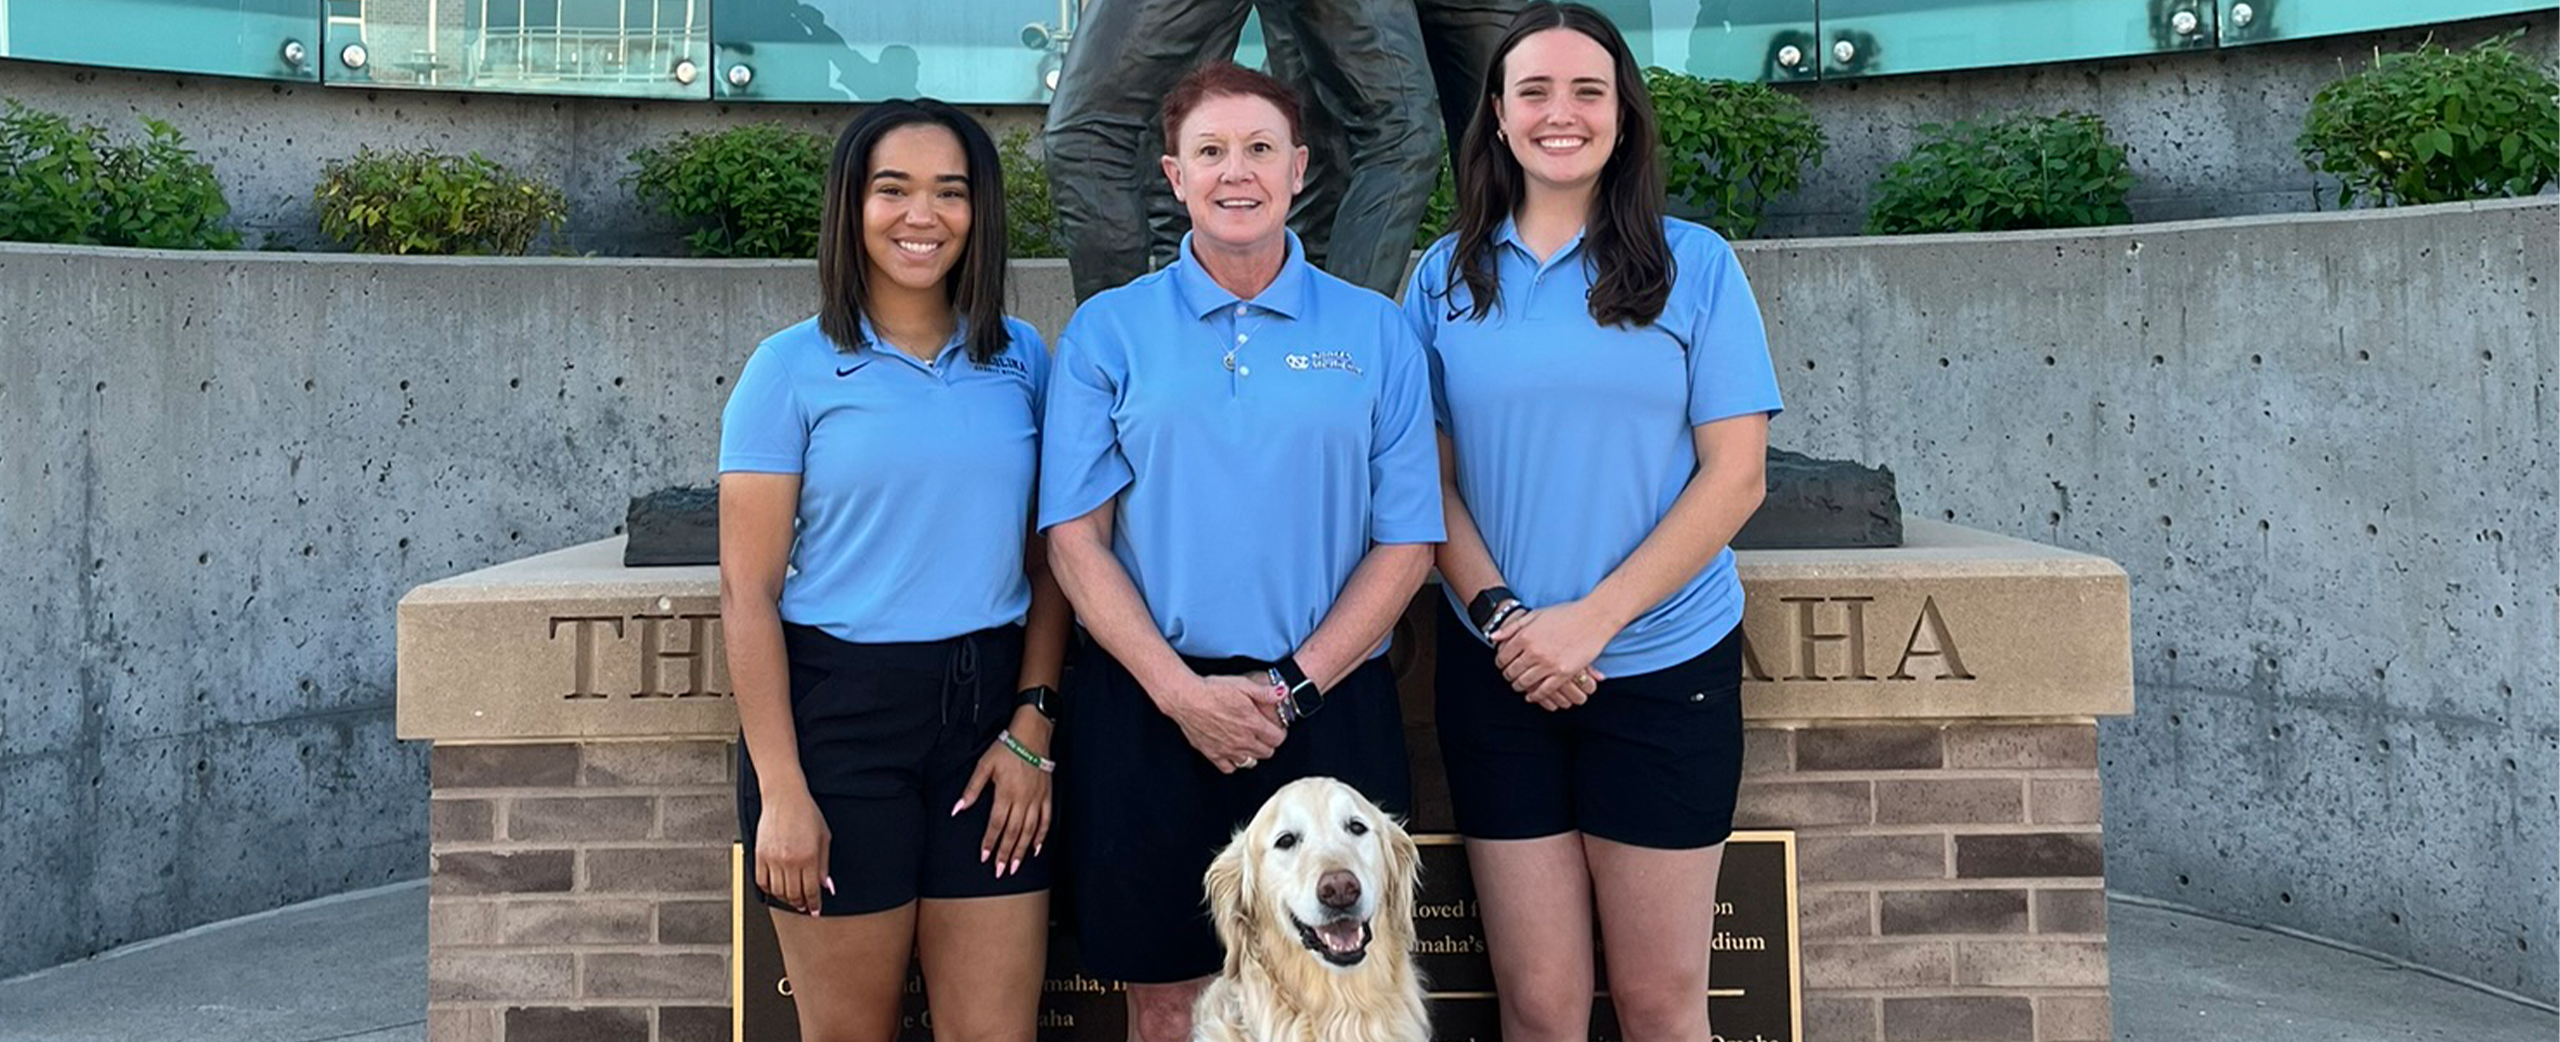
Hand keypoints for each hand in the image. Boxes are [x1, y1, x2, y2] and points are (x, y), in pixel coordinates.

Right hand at [754, 786, 832, 915]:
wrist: (784, 797)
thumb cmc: (806, 813)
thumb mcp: (824, 837)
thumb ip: (824, 864)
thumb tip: (827, 885)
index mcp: (809, 857)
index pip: (811, 890)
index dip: (814, 904)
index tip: (815, 910)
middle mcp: (790, 860)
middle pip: (794, 894)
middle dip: (801, 904)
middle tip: (804, 905)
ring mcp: (773, 859)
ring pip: (777, 891)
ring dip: (786, 899)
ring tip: (792, 898)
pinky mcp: (760, 855)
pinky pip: (761, 881)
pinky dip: (768, 890)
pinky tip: (775, 889)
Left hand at [955, 708, 1052, 878]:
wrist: (1032, 734)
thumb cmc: (1006, 748)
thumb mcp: (984, 766)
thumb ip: (972, 790)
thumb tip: (958, 809)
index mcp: (1005, 793)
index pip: (996, 824)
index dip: (989, 842)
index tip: (984, 857)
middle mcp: (1022, 799)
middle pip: (1013, 832)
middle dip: (1006, 853)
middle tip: (1000, 871)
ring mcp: (1036, 799)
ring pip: (1030, 831)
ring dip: (1022, 850)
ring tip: (1016, 866)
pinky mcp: (1047, 796)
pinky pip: (1046, 820)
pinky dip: (1042, 836)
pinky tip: (1036, 849)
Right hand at [1158, 673, 1285, 771]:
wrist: (1187, 698)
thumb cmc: (1212, 690)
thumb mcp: (1243, 684)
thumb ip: (1264, 692)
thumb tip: (1282, 693)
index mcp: (1253, 723)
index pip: (1278, 739)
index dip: (1280, 733)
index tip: (1276, 728)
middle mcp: (1243, 740)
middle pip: (1267, 752)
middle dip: (1268, 743)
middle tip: (1263, 734)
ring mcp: (1228, 750)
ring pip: (1250, 762)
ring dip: (1253, 753)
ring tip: (1249, 743)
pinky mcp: (1213, 754)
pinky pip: (1229, 767)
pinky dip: (1233, 762)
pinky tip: (1232, 752)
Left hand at [1491, 600, 1615, 710]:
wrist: (1594, 618)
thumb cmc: (1565, 613)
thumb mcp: (1535, 614)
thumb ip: (1512, 627)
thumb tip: (1493, 637)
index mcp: (1525, 636)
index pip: (1503, 657)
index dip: (1500, 663)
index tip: (1503, 665)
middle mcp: (1534, 651)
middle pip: (1511, 672)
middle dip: (1508, 676)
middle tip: (1510, 677)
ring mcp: (1549, 664)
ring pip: (1525, 683)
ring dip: (1519, 686)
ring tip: (1519, 685)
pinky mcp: (1563, 673)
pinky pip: (1544, 690)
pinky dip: (1535, 696)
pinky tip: (1532, 695)